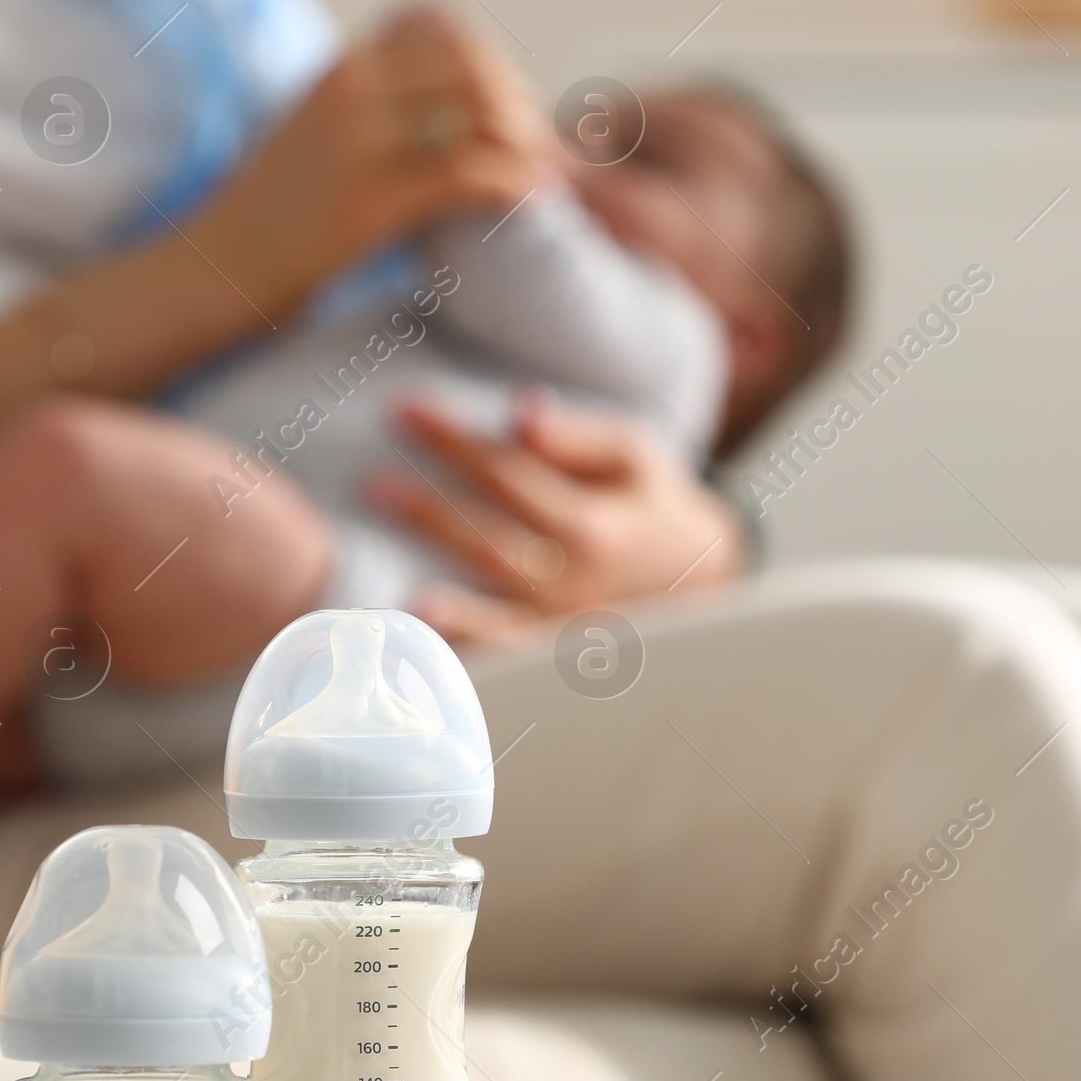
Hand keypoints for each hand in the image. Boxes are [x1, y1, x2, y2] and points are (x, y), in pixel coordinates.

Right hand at [205, 0, 559, 313]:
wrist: (217, 268)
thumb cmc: (276, 213)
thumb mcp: (320, 133)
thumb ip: (377, 109)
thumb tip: (456, 113)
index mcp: (340, 65)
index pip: (435, 18)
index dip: (483, 52)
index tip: (502, 100)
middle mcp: (349, 87)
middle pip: (468, 58)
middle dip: (516, 97)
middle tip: (537, 144)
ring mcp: (358, 140)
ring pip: (476, 108)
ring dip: (524, 140)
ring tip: (544, 173)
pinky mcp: (370, 198)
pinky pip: (464, 173)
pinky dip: (511, 182)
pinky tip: (530, 198)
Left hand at [367, 393, 746, 643]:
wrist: (706, 583)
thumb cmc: (651, 505)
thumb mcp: (632, 456)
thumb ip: (576, 437)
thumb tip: (519, 411)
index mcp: (596, 526)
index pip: (509, 475)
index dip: (454, 441)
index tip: (402, 409)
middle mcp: (579, 584)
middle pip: (494, 544)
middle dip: (431, 514)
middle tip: (374, 486)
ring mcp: (567, 632)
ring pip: (502, 622)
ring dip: (456, 616)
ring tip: (410, 605)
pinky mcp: (558, 667)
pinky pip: (508, 672)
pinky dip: (473, 669)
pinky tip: (428, 661)